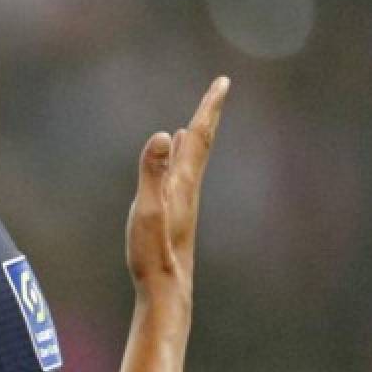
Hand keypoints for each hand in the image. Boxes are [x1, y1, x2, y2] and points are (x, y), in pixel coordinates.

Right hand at [126, 75, 229, 299]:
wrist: (166, 289)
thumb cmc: (154, 252)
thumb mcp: (148, 209)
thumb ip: (152, 172)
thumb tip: (163, 134)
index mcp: (184, 182)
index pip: (198, 138)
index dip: (209, 109)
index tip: (222, 82)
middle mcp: (187, 188)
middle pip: (200, 145)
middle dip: (206, 117)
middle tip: (218, 90)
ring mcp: (181, 202)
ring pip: (190, 162)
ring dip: (193, 139)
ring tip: (192, 124)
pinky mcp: (172, 214)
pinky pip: (178, 177)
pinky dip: (179, 161)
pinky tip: (175, 163)